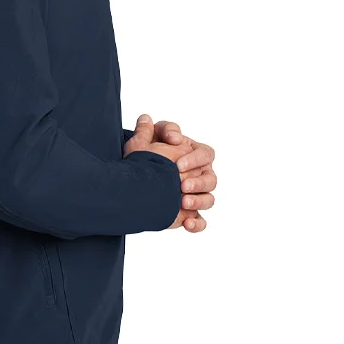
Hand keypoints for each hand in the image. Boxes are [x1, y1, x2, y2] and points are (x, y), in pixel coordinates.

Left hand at [125, 114, 215, 232]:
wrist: (132, 185)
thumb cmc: (141, 159)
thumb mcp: (141, 143)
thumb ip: (146, 130)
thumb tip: (146, 119)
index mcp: (193, 154)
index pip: (205, 154)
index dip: (195, 159)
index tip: (178, 165)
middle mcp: (199, 174)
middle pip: (211, 179)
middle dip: (198, 183)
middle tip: (181, 186)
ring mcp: (195, 194)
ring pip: (209, 199)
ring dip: (199, 201)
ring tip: (183, 202)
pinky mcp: (188, 213)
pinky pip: (201, 221)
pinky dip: (197, 224)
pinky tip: (186, 223)